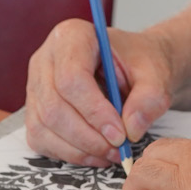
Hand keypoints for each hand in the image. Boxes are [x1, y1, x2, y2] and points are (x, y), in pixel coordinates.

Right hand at [25, 19, 173, 166]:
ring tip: (111, 152)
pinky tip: (95, 153)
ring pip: (44, 125)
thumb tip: (130, 130)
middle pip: (54, 105)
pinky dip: (69, 153)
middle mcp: (45, 58)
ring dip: (79, 149)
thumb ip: (149, 99)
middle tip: (118, 149)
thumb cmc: (141, 64)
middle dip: (87, 136)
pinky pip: (41, 138)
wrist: (135, 68)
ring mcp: (35, 85)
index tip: (120, 134)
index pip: (71, 77)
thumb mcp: (156, 75)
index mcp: (73, 36)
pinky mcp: (34, 110)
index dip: (94, 111)